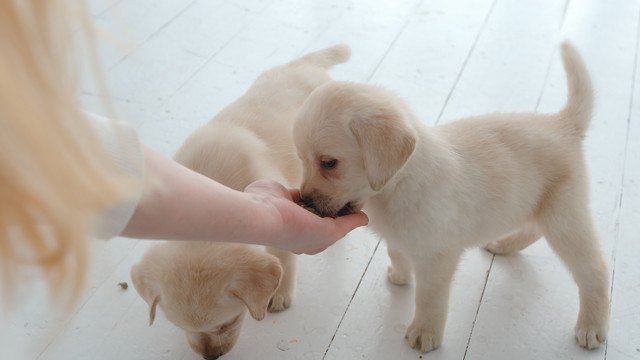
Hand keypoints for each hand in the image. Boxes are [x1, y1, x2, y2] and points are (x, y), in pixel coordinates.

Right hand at [244, 180, 368, 253]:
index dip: (347, 219)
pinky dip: (312, 187)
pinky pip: (304, 191)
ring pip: (315, 203)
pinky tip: (321, 179)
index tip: (358, 203)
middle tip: (349, 190)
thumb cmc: (296, 228)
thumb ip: (347, 225)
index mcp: (313, 242)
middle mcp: (303, 229)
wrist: (263, 214)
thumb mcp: (328, 232)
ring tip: (338, 183)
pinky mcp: (286, 197)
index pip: (336, 230)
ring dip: (324, 195)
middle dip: (336, 206)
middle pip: (326, 216)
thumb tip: (365, 219)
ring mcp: (294, 213)